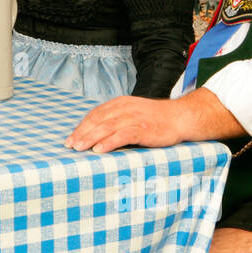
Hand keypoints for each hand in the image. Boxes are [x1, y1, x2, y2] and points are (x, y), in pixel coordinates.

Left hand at [65, 95, 187, 152]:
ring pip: (107, 126)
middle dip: (82, 133)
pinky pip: (123, 134)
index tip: (70, 138)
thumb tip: (97, 134)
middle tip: (70, 145)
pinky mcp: (143, 128)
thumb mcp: (133, 113)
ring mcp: (134, 118)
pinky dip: (109, 142)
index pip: (95, 114)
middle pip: (98, 120)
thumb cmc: (156, 118)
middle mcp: (125, 108)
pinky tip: (99, 149)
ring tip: (80, 148)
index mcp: (120, 103)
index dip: (82, 126)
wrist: (181, 117)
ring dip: (91, 137)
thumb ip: (117, 119)